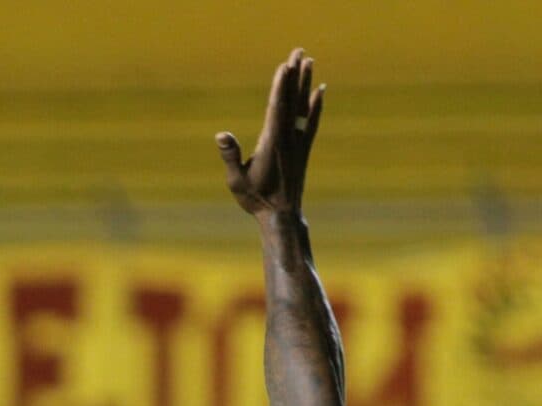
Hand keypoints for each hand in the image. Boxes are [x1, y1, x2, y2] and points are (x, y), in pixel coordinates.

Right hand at [217, 49, 323, 219]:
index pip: (277, 108)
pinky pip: (312, 121)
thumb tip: (221, 135)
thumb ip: (231, 156)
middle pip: (293, 101)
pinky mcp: (303, 149)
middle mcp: (289, 139)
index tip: (285, 66)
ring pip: (304, 106)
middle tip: (299, 51)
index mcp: (273, 143)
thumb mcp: (237, 181)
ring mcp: (298, 143)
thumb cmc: (256, 200)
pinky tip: (320, 90)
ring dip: (306, 82)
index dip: (281, 86)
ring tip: (309, 60)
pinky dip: (316, 104)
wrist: (283, 217)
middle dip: (295, 75)